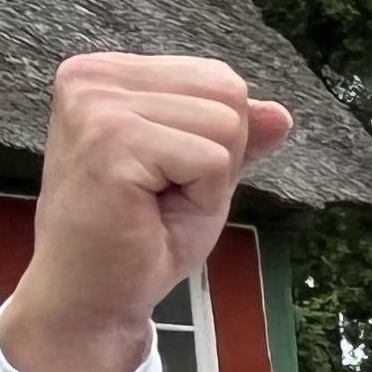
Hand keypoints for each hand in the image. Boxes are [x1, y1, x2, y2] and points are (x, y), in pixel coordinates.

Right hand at [5, 56, 296, 371]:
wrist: (91, 297)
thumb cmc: (139, 238)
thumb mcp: (200, 177)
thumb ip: (236, 138)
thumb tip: (280, 113)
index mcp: (106, 74)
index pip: (218, 78)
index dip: (216, 141)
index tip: (163, 176)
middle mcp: (91, 76)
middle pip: (226, 90)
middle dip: (218, 156)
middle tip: (161, 195)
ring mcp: (95, 103)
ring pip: (225, 123)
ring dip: (208, 180)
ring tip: (153, 203)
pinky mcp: (109, 139)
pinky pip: (211, 160)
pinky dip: (202, 198)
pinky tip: (149, 211)